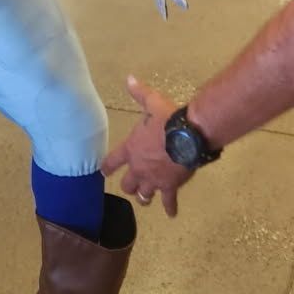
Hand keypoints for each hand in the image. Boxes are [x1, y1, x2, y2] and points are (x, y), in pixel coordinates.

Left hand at [101, 77, 191, 217]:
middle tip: (130, 185)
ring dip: (143, 197)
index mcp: (131, 149)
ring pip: (143, 195)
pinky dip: (170, 208)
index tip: (104, 172)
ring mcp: (153, 180)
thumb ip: (139, 93)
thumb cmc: (168, 119)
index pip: (112, 161)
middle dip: (128, 185)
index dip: (107, 167)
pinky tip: (171, 214)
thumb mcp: (152, 103)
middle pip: (127, 184)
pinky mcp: (169, 186)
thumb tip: (129, 79)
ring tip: (145, 199)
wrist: (189, 135)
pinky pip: (168, 201)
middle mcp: (139, 168)